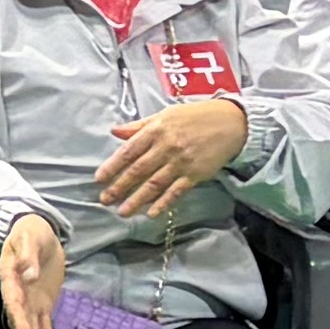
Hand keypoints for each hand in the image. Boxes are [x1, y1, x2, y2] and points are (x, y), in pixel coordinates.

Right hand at [0, 212, 72, 328]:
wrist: (38, 232)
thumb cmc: (31, 231)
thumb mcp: (30, 237)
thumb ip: (28, 255)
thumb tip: (28, 273)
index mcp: (10, 277)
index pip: (13, 302)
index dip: (19, 320)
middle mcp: (17, 294)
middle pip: (20, 321)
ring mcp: (29, 301)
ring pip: (31, 327)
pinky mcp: (42, 304)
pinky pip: (45, 325)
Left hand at [94, 94, 251, 217]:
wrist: (230, 122)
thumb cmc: (194, 117)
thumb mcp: (164, 115)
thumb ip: (139, 126)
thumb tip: (114, 131)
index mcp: (156, 131)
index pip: (128, 151)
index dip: (113, 166)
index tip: (99, 179)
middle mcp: (166, 147)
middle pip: (138, 170)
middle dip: (119, 187)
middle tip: (105, 200)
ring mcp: (181, 162)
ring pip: (154, 184)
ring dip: (137, 199)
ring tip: (122, 212)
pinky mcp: (196, 174)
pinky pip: (176, 191)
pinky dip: (163, 203)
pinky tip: (150, 213)